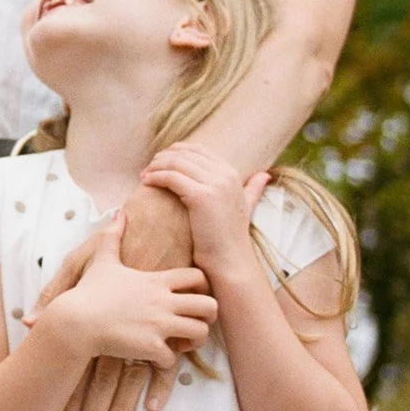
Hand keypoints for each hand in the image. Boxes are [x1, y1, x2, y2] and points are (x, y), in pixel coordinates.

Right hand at [36, 212, 215, 410]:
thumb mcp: (103, 261)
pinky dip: (166, 360)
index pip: (198, 277)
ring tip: (180, 342)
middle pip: (210, 306)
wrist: (74, 322)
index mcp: (156, 282)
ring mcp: (158, 325)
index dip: (202, 286)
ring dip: (193, 341)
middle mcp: (163, 302)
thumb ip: (113, 236)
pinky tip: (153, 356)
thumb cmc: (89, 293)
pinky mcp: (150, 347)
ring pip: (200, 333)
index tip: (192, 294)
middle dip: (208, 316)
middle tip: (195, 321)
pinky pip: (174, 358)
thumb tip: (118, 213)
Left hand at [141, 143, 269, 277]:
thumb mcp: (246, 207)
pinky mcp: (201, 196)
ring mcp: (215, 184)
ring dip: (156, 166)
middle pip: (185, 153)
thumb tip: (265, 175)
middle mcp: (225, 175)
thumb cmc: (230, 238)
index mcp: (232, 174)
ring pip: (176, 163)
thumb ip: (253, 189)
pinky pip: (171, 177)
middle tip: (148, 167)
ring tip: (144, 175)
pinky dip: (156, 177)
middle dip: (163, 157)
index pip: (199, 150)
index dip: (176, 151)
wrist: (230, 261)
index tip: (160, 160)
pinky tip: (146, 182)